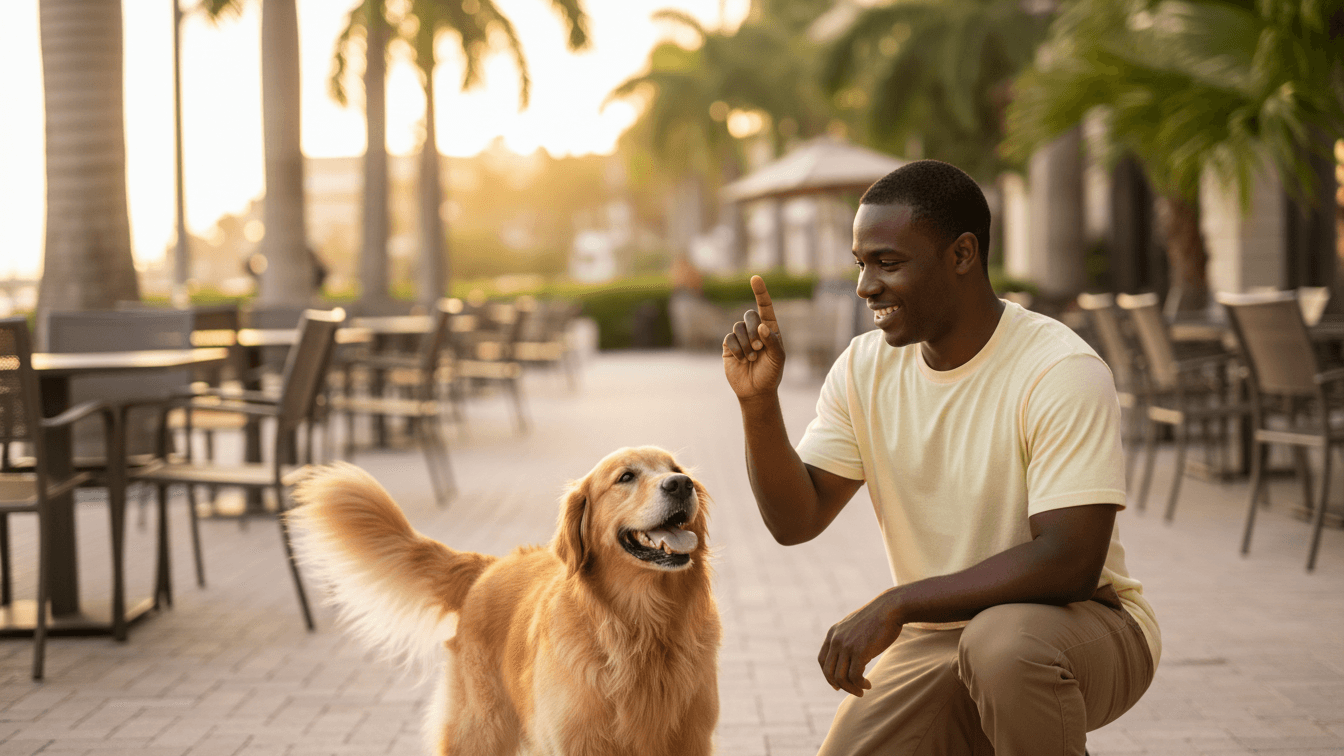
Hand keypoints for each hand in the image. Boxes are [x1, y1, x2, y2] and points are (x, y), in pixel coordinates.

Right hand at [723, 275, 785, 399]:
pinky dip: (737, 349)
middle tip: (759, 348)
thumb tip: (762, 326)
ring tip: (751, 358)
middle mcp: (755, 330)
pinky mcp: (729, 346)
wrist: (756, 391)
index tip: (755, 278)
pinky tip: (741, 360)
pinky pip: (729, 339)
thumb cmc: (771, 374)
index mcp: (770, 329)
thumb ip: (773, 342)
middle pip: (750, 316)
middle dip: (754, 331)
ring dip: (746, 344)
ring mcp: (741, 337)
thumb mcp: (778, 358)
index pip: (765, 306)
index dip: (760, 292)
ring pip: (738, 328)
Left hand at [819, 592, 902, 696]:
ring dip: (851, 689)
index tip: (837, 685)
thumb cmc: (876, 618)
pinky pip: (854, 677)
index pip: (822, 660)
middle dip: (840, 686)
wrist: (890, 608)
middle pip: (829, 672)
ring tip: (862, 691)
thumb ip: (846, 638)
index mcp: (833, 633)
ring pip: (841, 678)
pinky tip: (868, 685)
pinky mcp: (859, 652)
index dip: (828, 675)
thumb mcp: (854, 626)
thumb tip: (847, 656)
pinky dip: (860, 685)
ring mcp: (846, 646)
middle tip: (853, 690)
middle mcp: (836, 640)